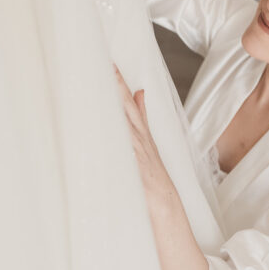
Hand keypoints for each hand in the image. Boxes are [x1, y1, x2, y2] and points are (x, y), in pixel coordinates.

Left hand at [112, 63, 167, 192]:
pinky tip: (107, 132)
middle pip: (127, 109)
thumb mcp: (147, 140)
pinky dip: (120, 143)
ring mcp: (138, 153)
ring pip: (125, 127)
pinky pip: (124, 154)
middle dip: (117, 88)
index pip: (129, 102)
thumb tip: (139, 92)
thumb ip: (142, 116)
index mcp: (140, 131)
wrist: (166, 204)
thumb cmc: (154, 174)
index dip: (120, 84)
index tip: (110, 65)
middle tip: (106, 67)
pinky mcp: (136, 170)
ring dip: (116, 110)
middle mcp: (140, 139)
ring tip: (102, 91)